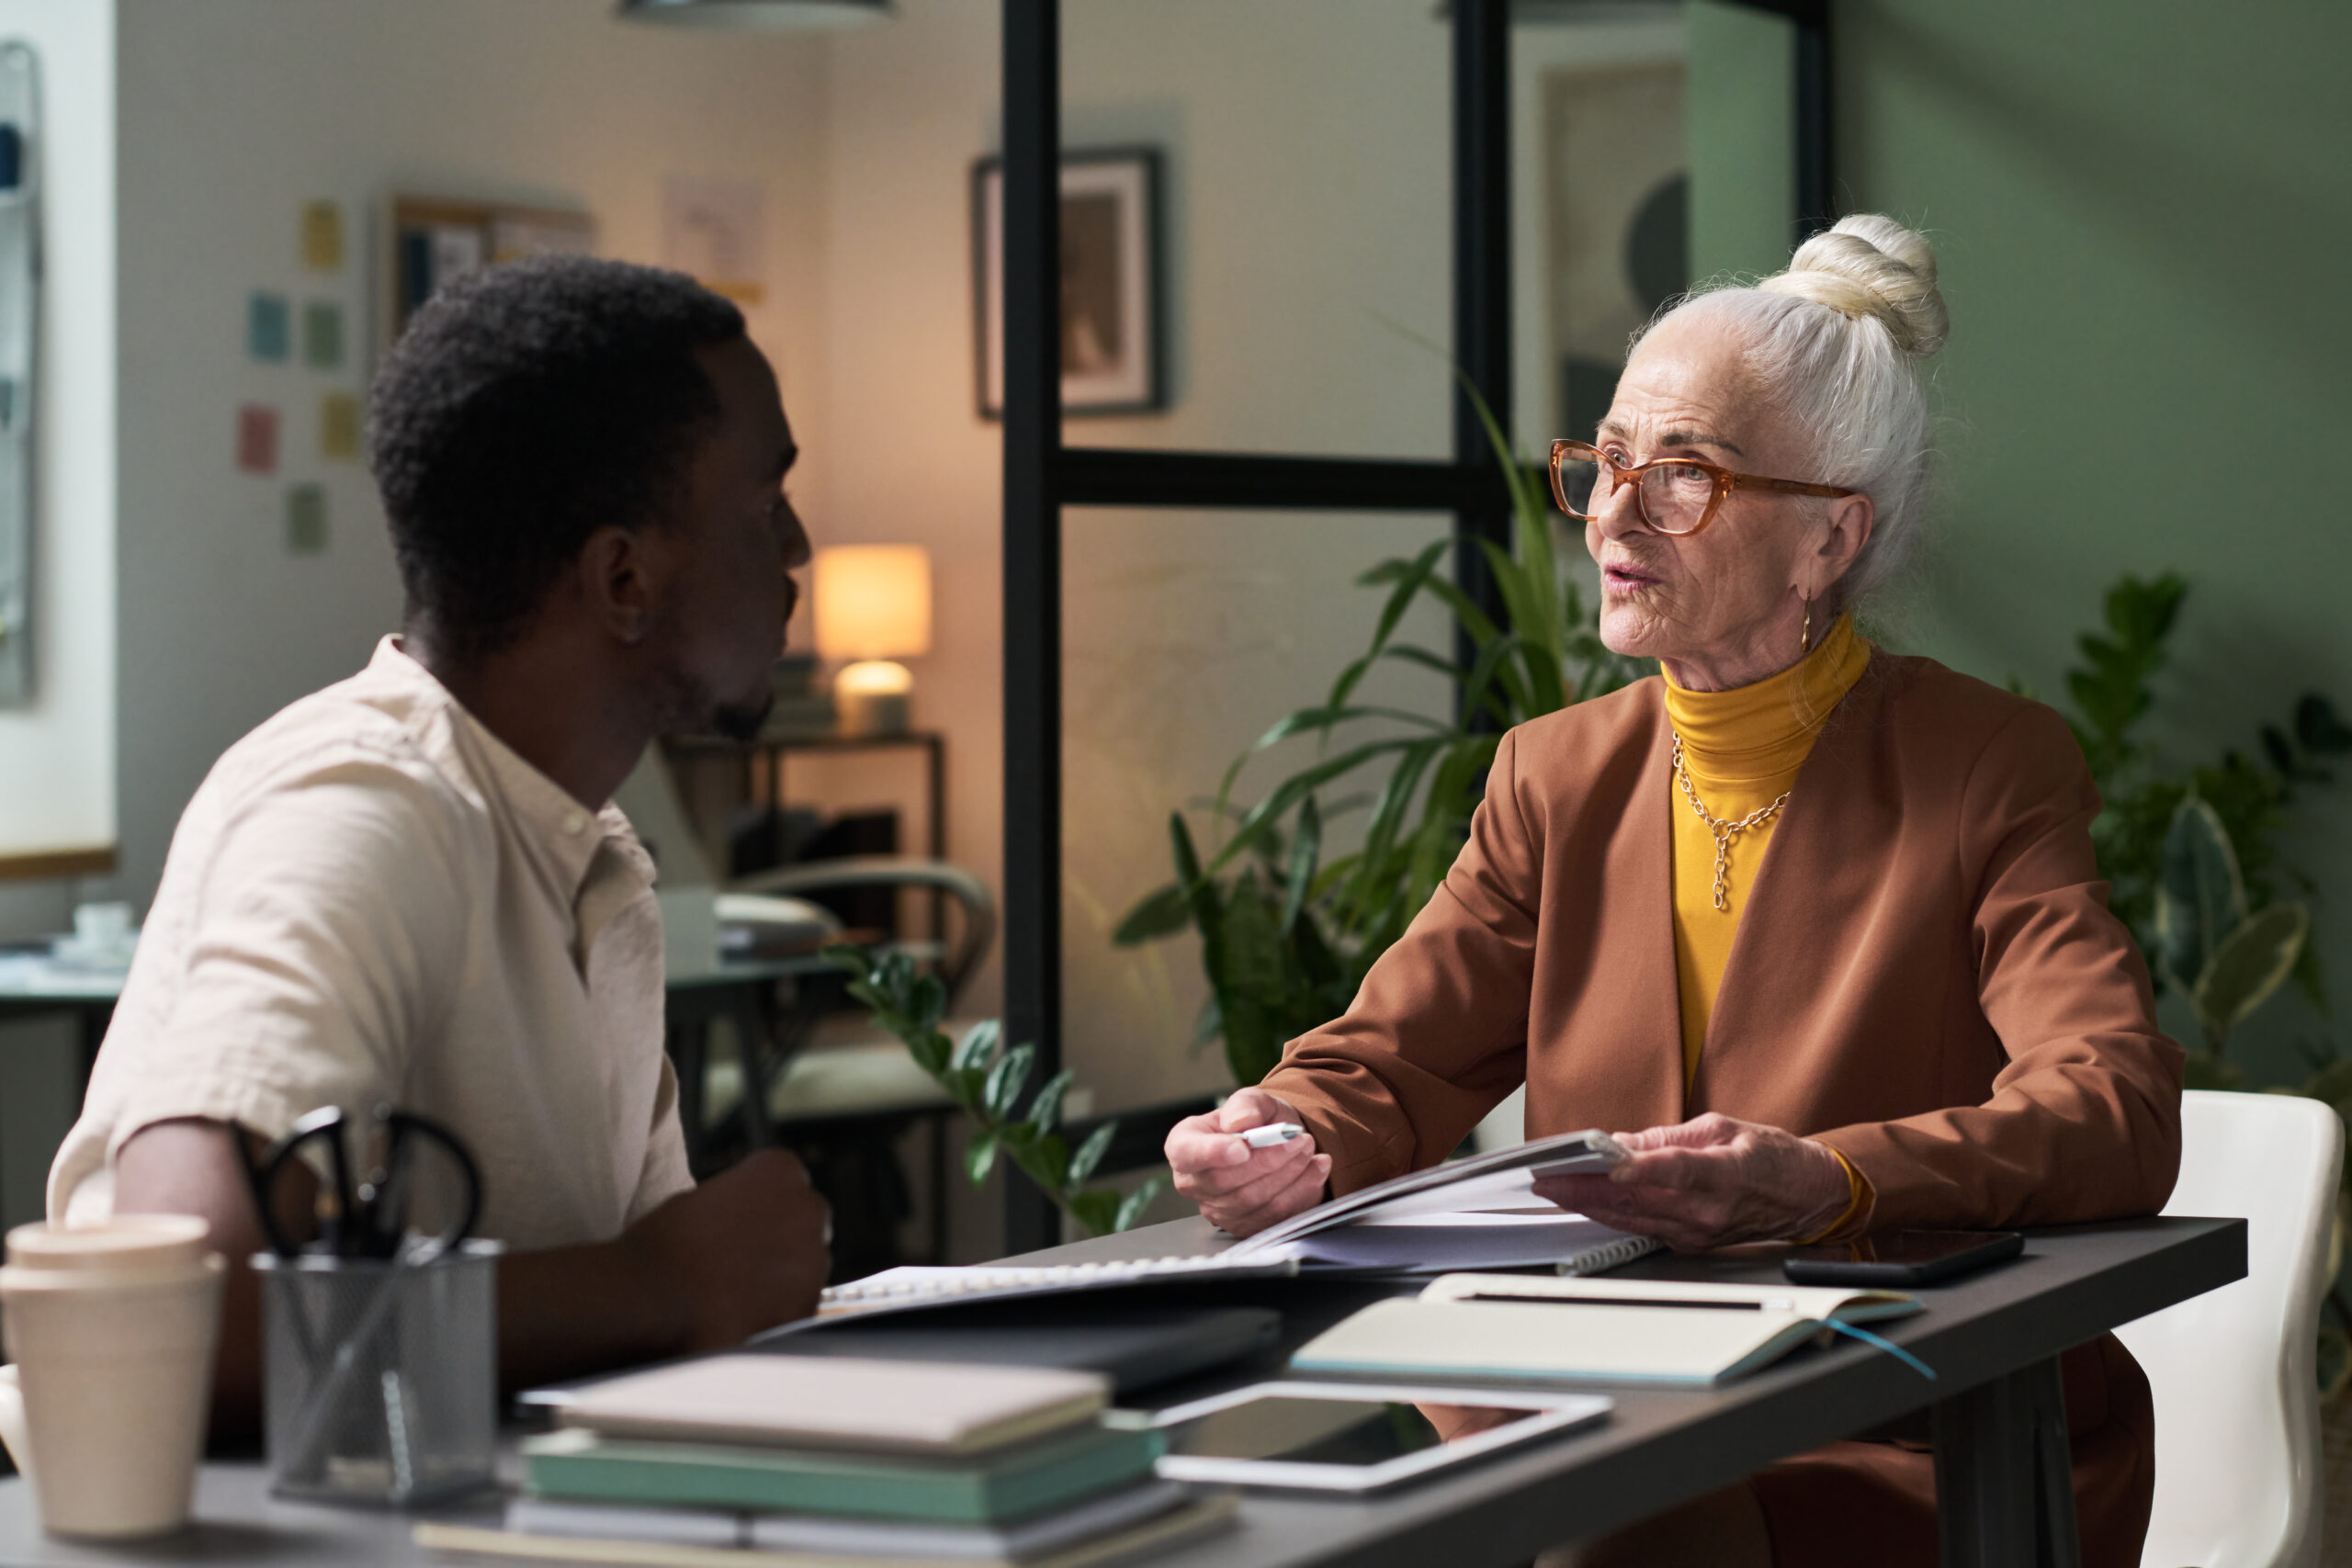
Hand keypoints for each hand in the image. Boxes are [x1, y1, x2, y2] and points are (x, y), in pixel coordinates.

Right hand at [622, 1149, 831, 1347]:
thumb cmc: (661, 1243)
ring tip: (735, 1296)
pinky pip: (799, 1307)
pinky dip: (778, 1314)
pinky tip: (741, 1318)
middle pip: (806, 1224)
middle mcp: (809, 1207)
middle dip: (783, 1241)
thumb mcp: (699, 1199)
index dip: (762, 1209)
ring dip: (783, 1280)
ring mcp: (815, 1258)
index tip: (738, 1228)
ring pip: (807, 1269)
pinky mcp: (809, 1305)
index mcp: (781, 1169)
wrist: (650, 1298)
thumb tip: (744, 1225)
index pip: (786, 1184)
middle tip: (740, 1263)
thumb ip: (737, 1204)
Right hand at [1165, 1088, 1330, 1236]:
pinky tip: (1316, 1168)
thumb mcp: (1252, 1101)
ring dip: (1289, 1173)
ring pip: (1254, 1200)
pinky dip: (1302, 1190)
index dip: (1212, 1153)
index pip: (1187, 1154)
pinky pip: (1275, 1216)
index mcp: (1184, 1145)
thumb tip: (1241, 1123)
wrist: (1277, 1143)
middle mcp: (1194, 1183)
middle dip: (1268, 1160)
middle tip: (1299, 1139)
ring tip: (1309, 1148)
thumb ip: (1246, 1105)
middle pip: (1225, 1181)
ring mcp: (1219, 1210)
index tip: (1242, 1148)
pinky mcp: (1247, 1227)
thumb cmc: (1255, 1121)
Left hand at [1530, 1113, 1850, 1250]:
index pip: (1676, 1170)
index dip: (1640, 1168)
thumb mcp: (1724, 1128)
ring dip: (1587, 1204)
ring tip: (1551, 1188)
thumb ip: (1671, 1137)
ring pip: (1631, 1218)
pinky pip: (1640, 1227)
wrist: (1808, 1199)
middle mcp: (1708, 1210)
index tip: (1608, 1162)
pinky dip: (1610, 1212)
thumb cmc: (1772, 1158)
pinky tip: (1584, 1201)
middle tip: (1546, 1177)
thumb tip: (1623, 1142)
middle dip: (1585, 1189)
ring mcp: (1697, 1232)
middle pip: (1637, 1199)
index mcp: (1724, 1175)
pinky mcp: (1690, 1243)